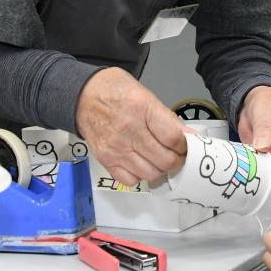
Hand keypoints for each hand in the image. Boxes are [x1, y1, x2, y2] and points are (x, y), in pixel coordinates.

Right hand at [75, 67, 188, 186]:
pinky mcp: (106, 159)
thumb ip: (166, 117)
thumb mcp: (145, 94)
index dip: (186, 145)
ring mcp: (116, 148)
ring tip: (161, 159)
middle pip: (164, 159)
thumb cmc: (114, 90)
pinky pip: (130, 180)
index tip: (188, 145)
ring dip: (161, 169)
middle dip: (178, 159)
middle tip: (179, 155)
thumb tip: (186, 135)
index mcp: (142, 109)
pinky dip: (140, 176)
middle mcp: (129, 131)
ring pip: (150, 173)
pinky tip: (143, 164)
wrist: (82, 95)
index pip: (173, 137)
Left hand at [238, 85, 270, 179]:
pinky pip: (263, 170)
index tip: (264, 166)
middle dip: (268, 171)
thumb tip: (263, 147)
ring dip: (259, 171)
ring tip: (247, 160)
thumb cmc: (267, 102)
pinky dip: (253, 169)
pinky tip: (246, 161)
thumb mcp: (265, 111)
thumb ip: (264, 129)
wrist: (254, 102)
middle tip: (252, 164)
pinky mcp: (269, 158)